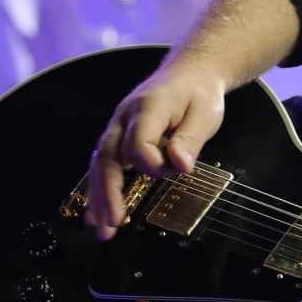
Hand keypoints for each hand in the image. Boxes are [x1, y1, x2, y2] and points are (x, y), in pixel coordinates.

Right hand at [85, 59, 226, 239]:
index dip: (152, 163)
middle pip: (108, 156)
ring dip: (98, 196)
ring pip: (100, 162)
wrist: (189, 72)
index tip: (176, 170)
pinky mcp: (118, 136)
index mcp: (148, 107)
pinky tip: (96, 213)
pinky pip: (104, 163)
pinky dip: (99, 188)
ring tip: (100, 228)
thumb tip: (180, 165)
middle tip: (113, 222)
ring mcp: (118, 126)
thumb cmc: (199, 94)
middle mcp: (125, 117)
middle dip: (108, 191)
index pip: (138, 142)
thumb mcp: (205, 113)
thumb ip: (190, 139)